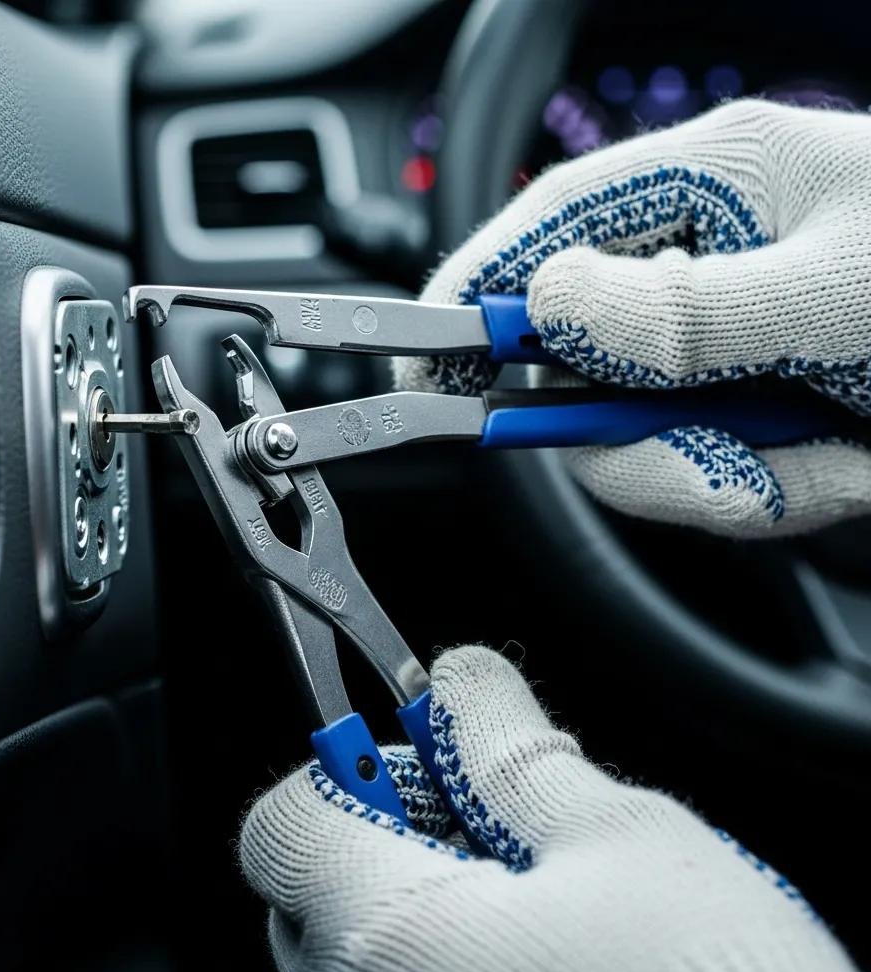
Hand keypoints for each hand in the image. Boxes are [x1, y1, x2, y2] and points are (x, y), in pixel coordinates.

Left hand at [240, 646, 869, 971]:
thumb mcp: (623, 842)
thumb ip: (512, 752)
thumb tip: (463, 682)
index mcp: (388, 943)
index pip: (281, 826)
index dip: (344, 771)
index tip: (415, 756)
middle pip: (315, 896)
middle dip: (392, 838)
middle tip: (500, 825)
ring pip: (366, 965)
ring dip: (430, 910)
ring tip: (547, 909)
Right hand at [398, 99, 870, 536]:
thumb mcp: (841, 290)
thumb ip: (687, 310)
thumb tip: (554, 312)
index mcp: (717, 190)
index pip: (550, 230)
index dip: (476, 290)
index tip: (427, 357)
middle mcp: (706, 274)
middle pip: (584, 365)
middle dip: (635, 437)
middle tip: (709, 459)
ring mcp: (726, 355)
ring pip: (646, 441)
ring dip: (726, 476)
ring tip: (831, 457)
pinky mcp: (753, 418)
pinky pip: (711, 479)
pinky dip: (770, 495)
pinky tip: (843, 468)